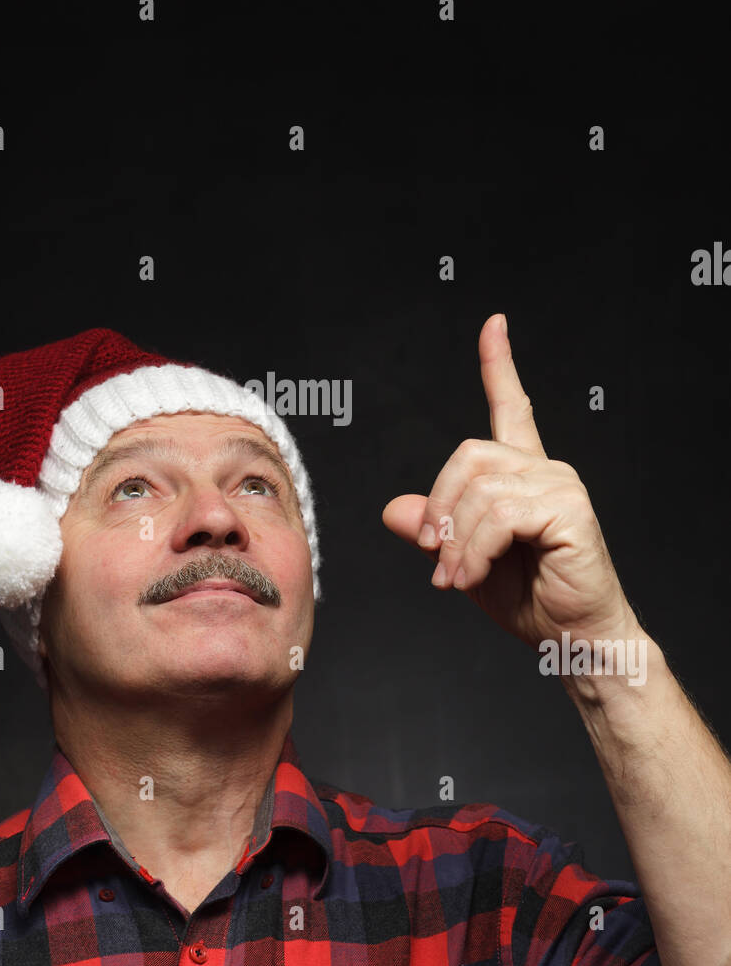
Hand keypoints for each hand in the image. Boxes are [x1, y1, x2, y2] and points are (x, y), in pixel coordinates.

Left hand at [381, 314, 638, 652]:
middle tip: (433, 554)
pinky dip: (474, 550)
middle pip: (467, 454)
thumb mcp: (464, 562)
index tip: (493, 325)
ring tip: (455, 579)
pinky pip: (499, 515)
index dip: (499, 365)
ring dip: (454, 541)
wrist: (573, 640)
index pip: (512, 406)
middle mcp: (545, 470)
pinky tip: (473, 577)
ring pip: (478, 489)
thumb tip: (392, 510)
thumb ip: (433, 533)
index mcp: (523, 475)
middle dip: (438, 506)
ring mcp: (560, 486)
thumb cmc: (530, 600)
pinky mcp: (568, 510)